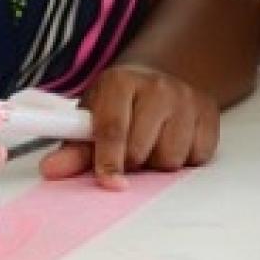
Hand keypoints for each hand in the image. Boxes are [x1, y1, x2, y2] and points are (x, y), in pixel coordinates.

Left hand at [38, 66, 218, 189]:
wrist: (160, 77)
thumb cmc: (120, 104)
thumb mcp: (94, 117)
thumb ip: (74, 147)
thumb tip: (50, 171)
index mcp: (120, 82)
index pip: (113, 129)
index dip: (108, 160)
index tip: (109, 182)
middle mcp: (156, 86)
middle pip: (142, 150)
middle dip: (133, 162)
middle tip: (130, 152)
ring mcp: (186, 98)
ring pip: (171, 159)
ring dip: (159, 162)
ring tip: (153, 144)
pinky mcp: (210, 112)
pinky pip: (198, 157)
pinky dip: (186, 158)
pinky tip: (175, 140)